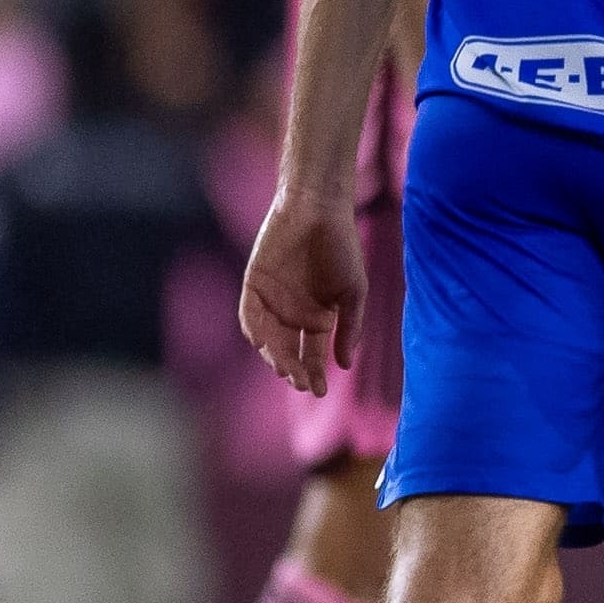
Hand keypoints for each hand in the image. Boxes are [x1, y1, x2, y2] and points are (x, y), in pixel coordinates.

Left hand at [239, 193, 366, 396]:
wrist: (319, 211)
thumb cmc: (342, 248)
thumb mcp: (353, 293)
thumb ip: (348, 328)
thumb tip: (346, 365)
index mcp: (318, 318)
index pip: (312, 354)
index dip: (314, 373)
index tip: (319, 391)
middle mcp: (292, 314)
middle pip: (288, 351)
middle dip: (294, 370)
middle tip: (301, 384)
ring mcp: (271, 301)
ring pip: (268, 338)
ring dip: (274, 356)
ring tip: (285, 370)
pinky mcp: (253, 285)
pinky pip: (249, 314)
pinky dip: (253, 329)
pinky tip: (262, 344)